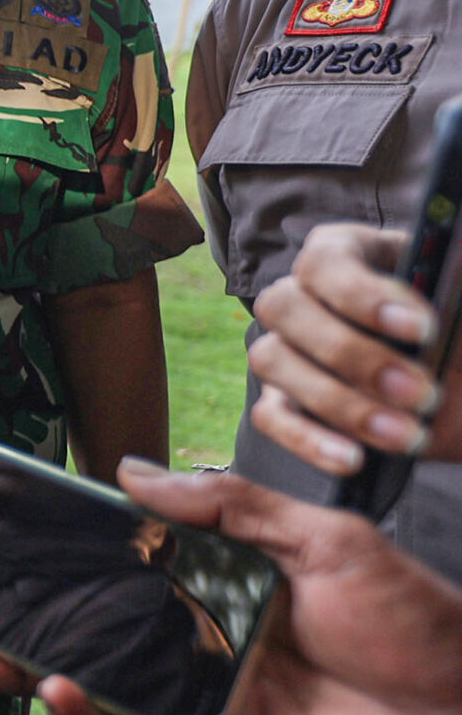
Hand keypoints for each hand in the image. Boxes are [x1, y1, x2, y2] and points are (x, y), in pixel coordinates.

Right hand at [0, 461, 461, 714]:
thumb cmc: (423, 624)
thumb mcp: (326, 541)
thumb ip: (229, 508)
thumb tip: (135, 472)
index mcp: (221, 584)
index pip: (118, 574)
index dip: (53, 571)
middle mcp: (207, 643)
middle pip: (93, 644)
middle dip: (21, 647)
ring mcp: (218, 704)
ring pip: (115, 705)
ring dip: (69, 699)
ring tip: (41, 683)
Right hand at [246, 222, 450, 473]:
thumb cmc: (458, 328)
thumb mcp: (461, 296)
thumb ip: (453, 284)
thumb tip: (447, 283)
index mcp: (345, 254)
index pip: (324, 261)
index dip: (363, 294)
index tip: (425, 328)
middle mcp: (303, 296)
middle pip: (285, 308)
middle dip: (355, 356)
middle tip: (422, 392)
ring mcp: (286, 350)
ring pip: (272, 362)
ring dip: (340, 403)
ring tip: (408, 434)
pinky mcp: (283, 401)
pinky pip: (271, 419)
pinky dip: (309, 440)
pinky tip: (355, 459)